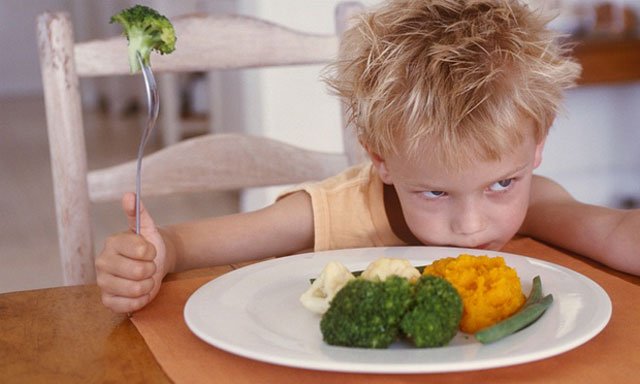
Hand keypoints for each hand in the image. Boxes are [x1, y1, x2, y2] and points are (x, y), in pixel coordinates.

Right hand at [95, 192, 167, 312]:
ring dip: (148, 285)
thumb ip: (138, 212)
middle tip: (148, 266)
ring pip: (135, 289)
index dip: (152, 253)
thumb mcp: (147, 227)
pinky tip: (139, 292)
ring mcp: (102, 282)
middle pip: (139, 272)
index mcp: (112, 242)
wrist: (152, 264)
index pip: (142, 251)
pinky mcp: (107, 300)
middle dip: (151, 270)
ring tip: (144, 279)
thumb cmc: (149, 246)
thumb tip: (129, 195)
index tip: (150, 251)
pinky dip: (141, 300)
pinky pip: (129, 305)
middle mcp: (102, 262)